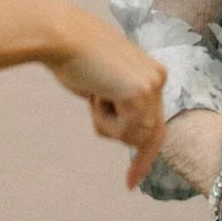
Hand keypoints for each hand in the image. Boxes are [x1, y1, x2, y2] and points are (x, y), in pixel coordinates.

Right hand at [47, 15, 167, 186]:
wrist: (62, 36)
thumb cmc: (74, 57)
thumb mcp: (104, 85)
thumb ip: (120, 104)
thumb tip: (127, 132)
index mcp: (153, 74)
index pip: (157, 125)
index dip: (146, 156)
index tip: (131, 183)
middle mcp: (159, 78)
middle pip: (149, 136)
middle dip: (130, 147)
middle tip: (119, 154)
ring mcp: (153, 86)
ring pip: (133, 137)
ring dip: (107, 125)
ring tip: (95, 93)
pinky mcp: (140, 94)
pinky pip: (122, 131)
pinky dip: (103, 120)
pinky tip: (96, 93)